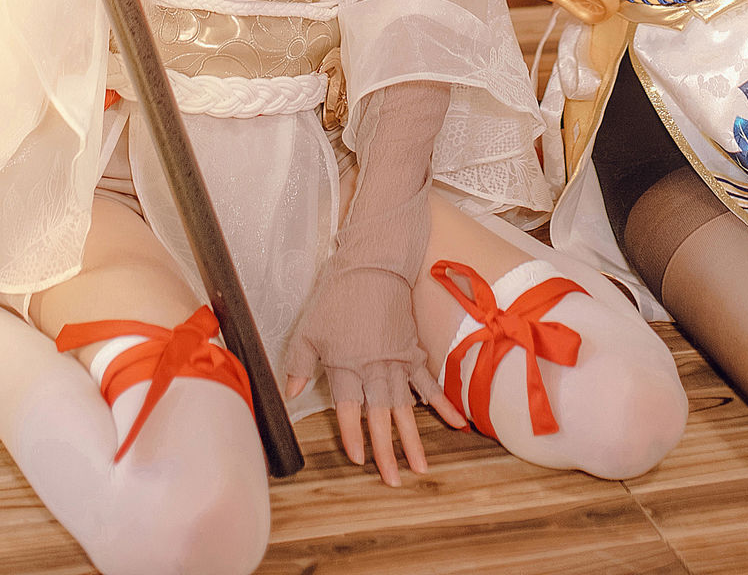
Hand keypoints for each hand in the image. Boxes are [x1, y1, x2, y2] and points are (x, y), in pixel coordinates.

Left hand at [279, 269, 465, 486]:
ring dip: (415, 439)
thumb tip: (291, 393)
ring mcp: (398, 361)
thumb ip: (300, 365)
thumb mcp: (310, 330)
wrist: (374, 267)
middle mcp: (375, 368)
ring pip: (407, 408)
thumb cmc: (339, 297)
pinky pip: (430, 384)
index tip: (359, 459)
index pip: (350, 409)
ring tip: (423, 467)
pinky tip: (456, 424)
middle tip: (396, 480)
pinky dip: (443, 404)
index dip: (353, 435)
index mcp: (347, 364)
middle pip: (382, 416)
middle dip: (388, 451)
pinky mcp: (414, 352)